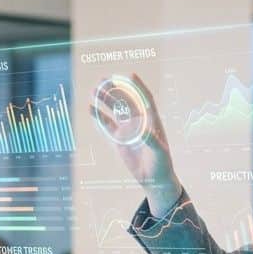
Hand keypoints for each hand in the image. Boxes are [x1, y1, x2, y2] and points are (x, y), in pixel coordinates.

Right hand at [90, 73, 182, 214]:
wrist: (154, 178)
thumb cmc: (162, 163)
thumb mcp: (159, 152)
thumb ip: (152, 140)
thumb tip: (144, 132)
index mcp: (152, 120)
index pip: (145, 98)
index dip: (138, 86)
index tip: (130, 75)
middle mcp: (139, 121)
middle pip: (126, 100)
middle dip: (115, 90)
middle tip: (104, 80)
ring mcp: (128, 129)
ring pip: (115, 110)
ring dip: (105, 100)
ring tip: (94, 91)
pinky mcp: (119, 139)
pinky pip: (107, 124)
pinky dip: (99, 116)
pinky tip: (91, 108)